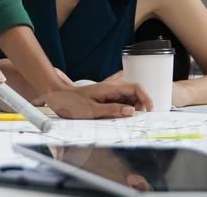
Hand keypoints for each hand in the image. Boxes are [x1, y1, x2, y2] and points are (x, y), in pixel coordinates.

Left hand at [35, 80, 152, 118]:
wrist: (57, 97)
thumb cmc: (71, 103)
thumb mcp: (92, 110)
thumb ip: (113, 110)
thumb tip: (131, 111)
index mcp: (110, 88)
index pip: (136, 87)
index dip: (146, 97)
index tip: (149, 110)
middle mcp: (111, 88)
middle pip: (135, 93)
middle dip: (139, 104)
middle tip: (134, 118)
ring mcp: (108, 92)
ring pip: (128, 97)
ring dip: (131, 107)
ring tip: (124, 118)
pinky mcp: (105, 97)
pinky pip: (119, 101)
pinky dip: (123, 108)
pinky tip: (119, 115)